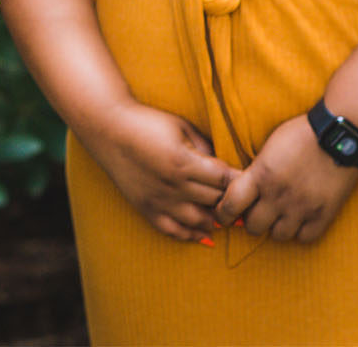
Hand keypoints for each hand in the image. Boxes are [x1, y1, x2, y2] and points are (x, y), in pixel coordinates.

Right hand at [84, 102, 238, 241]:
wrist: (107, 128)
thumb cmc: (146, 122)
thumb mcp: (181, 126)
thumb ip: (205, 147)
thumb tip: (225, 167)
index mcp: (184, 162)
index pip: (225, 180)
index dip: (241, 182)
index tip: (250, 182)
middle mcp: (174, 185)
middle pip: (215, 201)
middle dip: (230, 200)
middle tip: (241, 200)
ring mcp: (159, 200)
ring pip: (198, 221)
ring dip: (215, 220)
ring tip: (224, 217)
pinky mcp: (145, 207)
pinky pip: (172, 230)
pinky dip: (190, 235)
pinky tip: (202, 234)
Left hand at [215, 113, 357, 242]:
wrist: (339, 134)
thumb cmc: (302, 133)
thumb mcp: (269, 147)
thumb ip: (256, 171)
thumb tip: (243, 189)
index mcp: (260, 176)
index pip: (230, 206)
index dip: (223, 214)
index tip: (223, 215)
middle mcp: (278, 196)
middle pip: (253, 227)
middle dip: (252, 220)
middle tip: (257, 212)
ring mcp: (302, 208)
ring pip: (278, 236)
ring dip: (276, 227)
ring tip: (280, 215)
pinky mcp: (324, 214)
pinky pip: (305, 238)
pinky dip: (300, 231)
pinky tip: (300, 219)